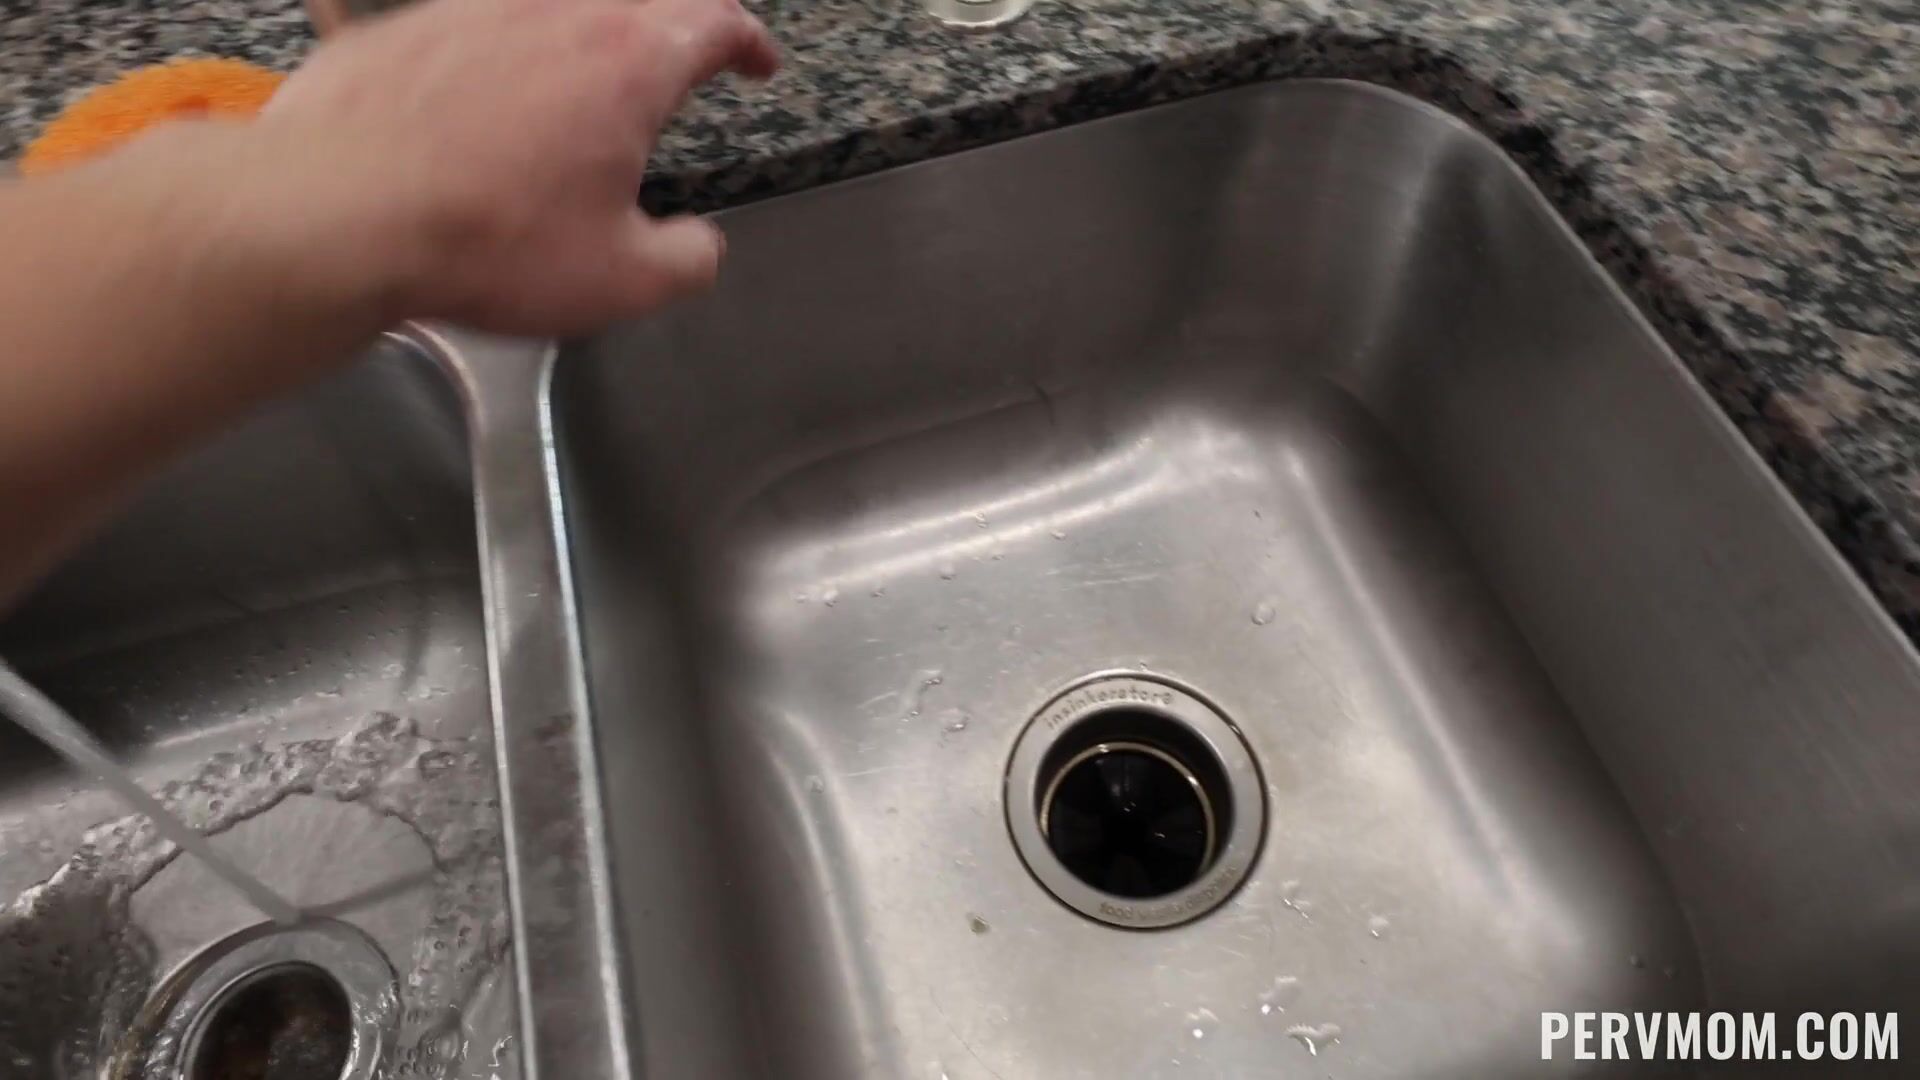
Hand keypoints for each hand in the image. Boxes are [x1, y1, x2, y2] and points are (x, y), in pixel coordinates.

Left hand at [250, 0, 779, 334]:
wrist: (336, 214)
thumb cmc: (489, 243)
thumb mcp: (620, 280)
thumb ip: (685, 260)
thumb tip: (701, 247)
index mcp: (629, 62)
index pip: (713, 20)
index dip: (746, 40)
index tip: (756, 62)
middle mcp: (557, 12)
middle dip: (673, 28)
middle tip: (685, 61)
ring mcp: (475, 9)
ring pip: (554, 6)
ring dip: (587, 35)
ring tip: (589, 81)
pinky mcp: (407, 27)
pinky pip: (476, 25)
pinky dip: (504, 52)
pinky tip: (491, 100)